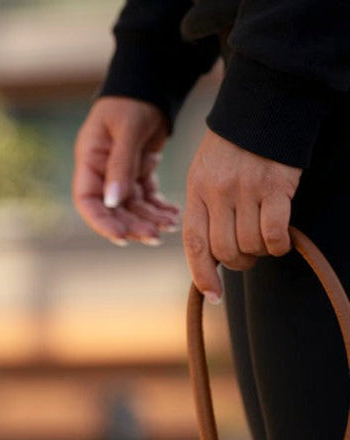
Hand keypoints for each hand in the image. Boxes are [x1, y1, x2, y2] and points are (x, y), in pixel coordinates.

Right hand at [73, 96, 180, 245]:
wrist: (151, 84)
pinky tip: (174, 214)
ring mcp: (120, 174)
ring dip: (149, 219)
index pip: (87, 201)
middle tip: (155, 236)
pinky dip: (159, 207)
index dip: (101, 222)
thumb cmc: (132, 101)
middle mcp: (102, 172)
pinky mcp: (138, 172)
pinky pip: (147, 197)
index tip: (121, 236)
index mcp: (90, 161)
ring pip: (132, 207)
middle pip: (112, 210)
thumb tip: (113, 202)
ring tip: (170, 226)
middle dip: (132, 225)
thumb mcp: (127, 129)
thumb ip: (120, 165)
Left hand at [184, 130, 301, 301]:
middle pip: (224, 250)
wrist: (262, 108)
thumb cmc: (231, 148)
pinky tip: (281, 240)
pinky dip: (279, 244)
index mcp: (195, 192)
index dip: (202, 274)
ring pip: (250, 244)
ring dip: (260, 252)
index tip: (213, 294)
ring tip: (263, 240)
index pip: (194, 244)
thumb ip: (204, 210)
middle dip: (237, 263)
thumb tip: (210, 254)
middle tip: (246, 257)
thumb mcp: (204, 174)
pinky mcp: (275, 187)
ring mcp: (246, 190)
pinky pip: (275, 232)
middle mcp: (217, 193)